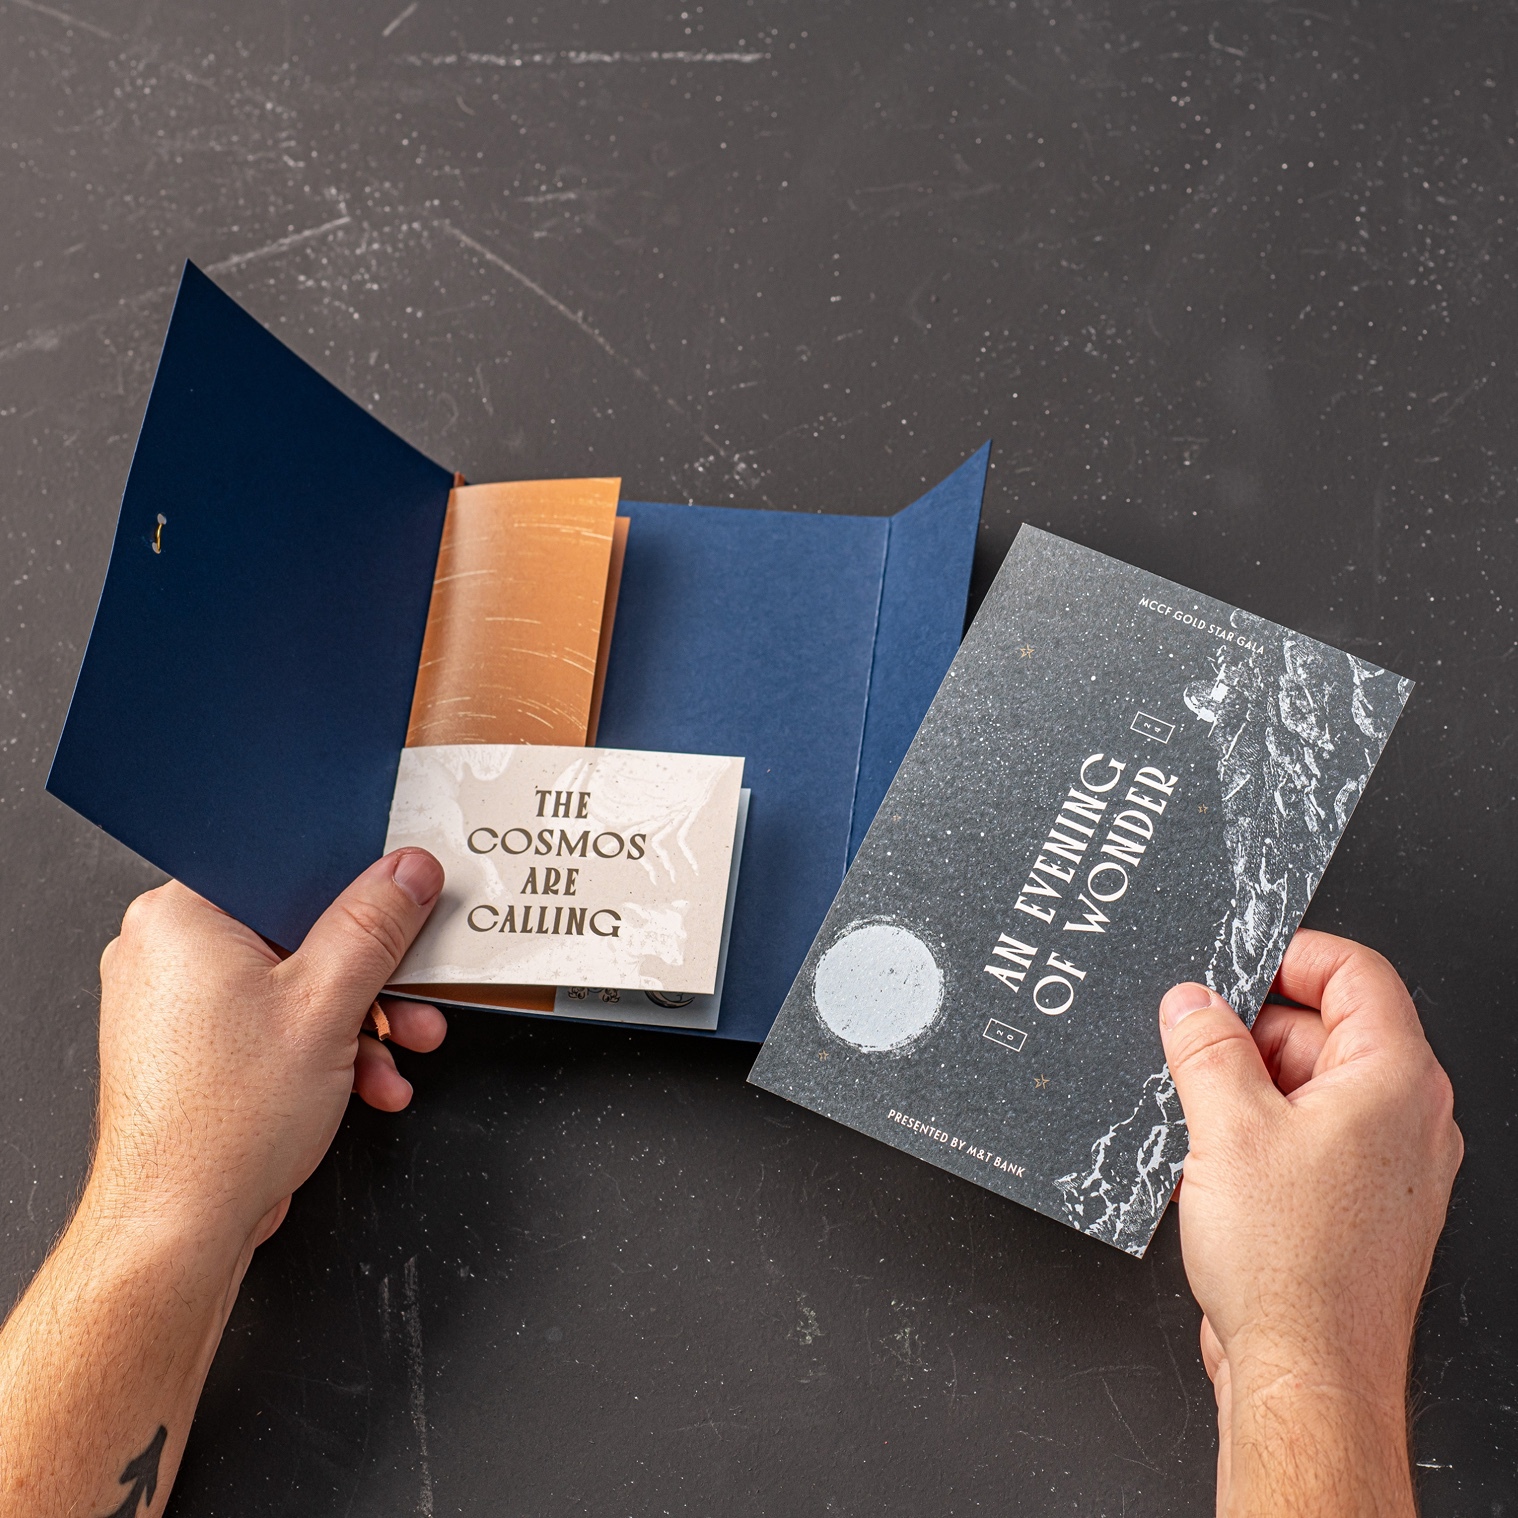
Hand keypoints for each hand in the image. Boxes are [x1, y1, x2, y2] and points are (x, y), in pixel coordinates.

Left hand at [89, 849, 448, 1259]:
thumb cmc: (219, 1125)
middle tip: (413, 988)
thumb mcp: (327, 1003)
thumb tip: (406, 872)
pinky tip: (367, 1081)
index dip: (357, 882)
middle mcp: (169, 953)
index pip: (286, 867)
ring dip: (360, 1021)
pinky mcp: (197, 1051)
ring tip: (399, 1050)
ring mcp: (179, 1006)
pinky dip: (326, 1050)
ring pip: (295, 985)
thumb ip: (375, 926)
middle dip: (371, 974)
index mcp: (182, 917)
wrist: (179, 1229)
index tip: (403, 899)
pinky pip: (275, 1025)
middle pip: (299, 931)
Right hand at [1159, 930, 1461, 1516]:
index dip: (1290, 957)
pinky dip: (1262, 1128)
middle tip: (1194, 1044)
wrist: (1307, 1372)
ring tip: (1202, 1112)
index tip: (1234, 967)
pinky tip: (1217, 1156)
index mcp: (1394, 1080)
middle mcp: (1406, 1118)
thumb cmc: (1293, 1267)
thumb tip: (1192, 1003)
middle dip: (1254, 1028)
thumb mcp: (1226, 1125)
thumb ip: (1205, 1046)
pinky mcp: (1359, 1201)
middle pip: (1328, 1027)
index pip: (1356, 973)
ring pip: (1313, 1084)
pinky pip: (1310, 1134)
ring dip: (1251, 1083)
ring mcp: (1387, 1163)